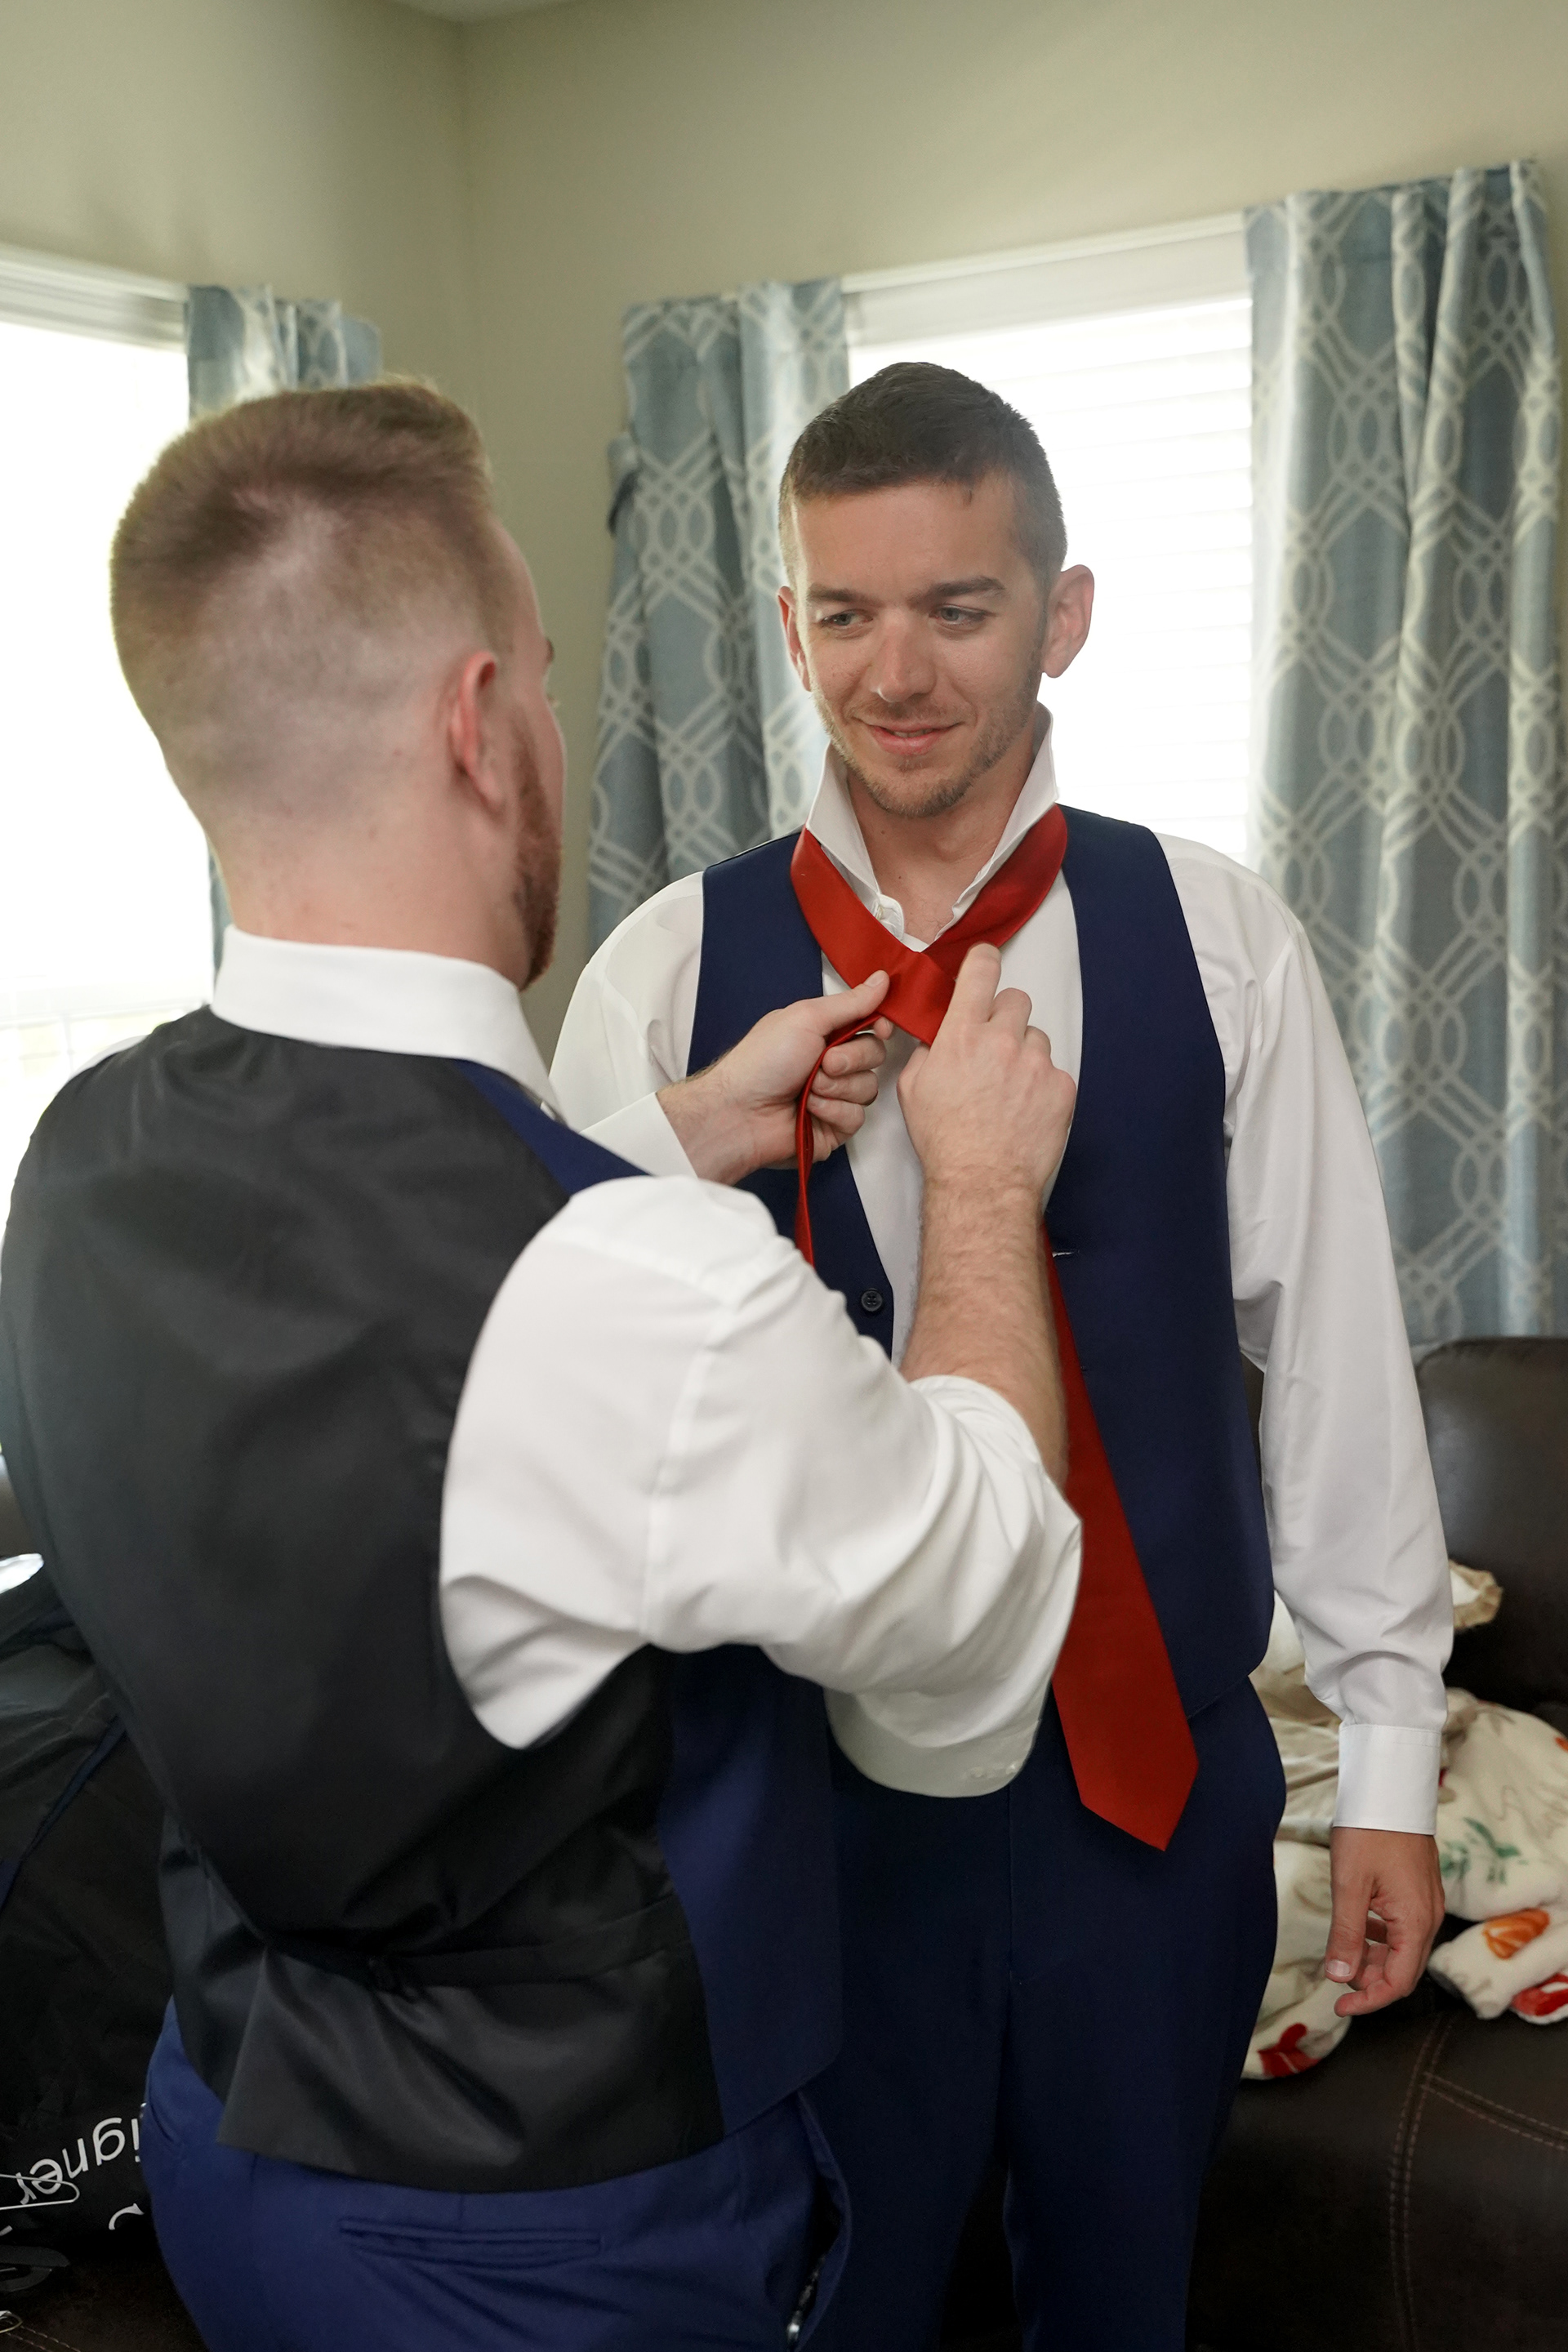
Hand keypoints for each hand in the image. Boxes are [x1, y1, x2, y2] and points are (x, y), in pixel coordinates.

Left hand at [658, 972, 892, 1184]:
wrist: (740, 1111)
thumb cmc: (763, 1061)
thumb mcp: (807, 1019)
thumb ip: (850, 1002)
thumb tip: (882, 978)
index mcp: (825, 1033)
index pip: (870, 1025)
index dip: (880, 1026)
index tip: (880, 1028)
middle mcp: (833, 1063)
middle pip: (875, 1055)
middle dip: (851, 1058)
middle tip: (823, 1063)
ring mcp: (835, 1096)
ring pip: (868, 1088)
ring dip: (837, 1087)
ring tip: (808, 1089)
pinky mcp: (835, 1126)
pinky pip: (856, 1117)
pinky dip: (833, 1111)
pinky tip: (809, 1110)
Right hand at [898, 945, 1075, 1204]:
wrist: (982, 1182)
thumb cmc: (945, 1141)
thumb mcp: (913, 1088)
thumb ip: (927, 1051)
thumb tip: (937, 1036)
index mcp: (962, 1035)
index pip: (981, 971)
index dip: (983, 960)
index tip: (985, 962)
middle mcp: (1002, 1041)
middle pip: (1016, 1000)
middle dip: (1005, 1017)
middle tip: (994, 1047)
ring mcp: (1037, 1063)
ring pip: (1036, 1038)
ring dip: (1024, 1054)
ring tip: (1008, 1090)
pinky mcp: (1061, 1086)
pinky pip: (1053, 1071)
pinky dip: (1041, 1086)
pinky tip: (1025, 1110)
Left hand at [1325, 1828, 1444, 2016]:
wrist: (1389, 1790)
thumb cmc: (1369, 1832)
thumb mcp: (1349, 1885)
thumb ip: (1347, 1934)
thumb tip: (1339, 1976)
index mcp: (1415, 1922)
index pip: (1398, 1983)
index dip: (1369, 2000)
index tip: (1339, 2006)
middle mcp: (1428, 1917)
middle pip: (1403, 1970)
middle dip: (1370, 1980)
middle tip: (1336, 1974)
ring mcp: (1426, 1903)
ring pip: (1402, 1949)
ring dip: (1374, 1957)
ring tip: (1344, 1949)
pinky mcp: (1419, 1891)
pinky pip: (1403, 1928)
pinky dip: (1380, 1936)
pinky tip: (1359, 1924)